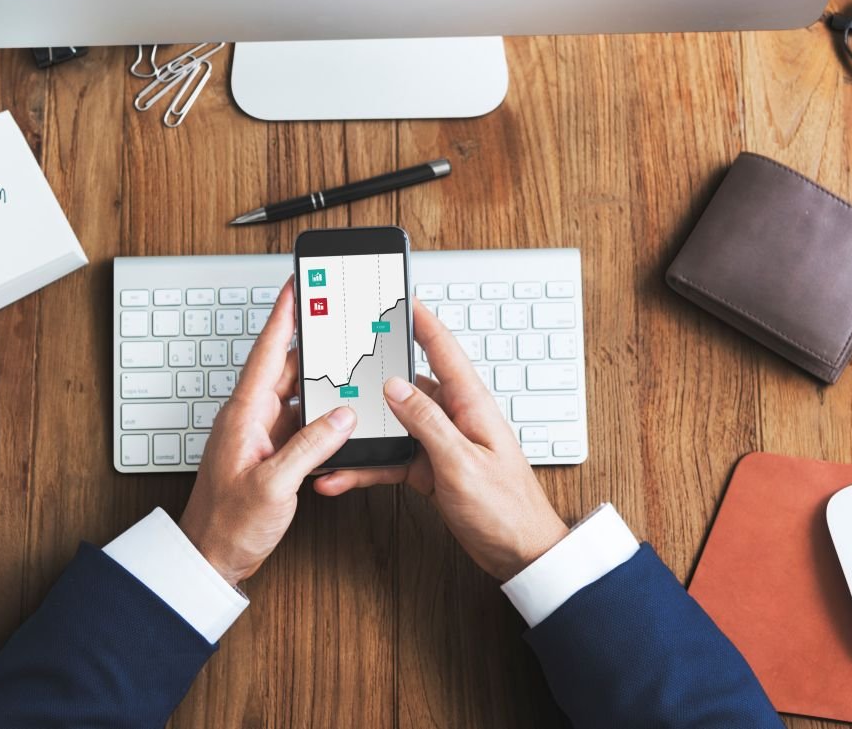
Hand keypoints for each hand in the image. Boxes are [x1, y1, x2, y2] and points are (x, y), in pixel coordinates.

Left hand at [179, 280, 356, 585]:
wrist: (209, 559)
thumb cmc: (227, 525)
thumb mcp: (273, 485)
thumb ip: (310, 447)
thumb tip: (341, 416)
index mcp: (243, 415)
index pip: (267, 352)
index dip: (283, 315)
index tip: (295, 284)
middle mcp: (250, 419)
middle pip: (286, 369)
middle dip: (313, 344)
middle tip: (337, 319)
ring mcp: (259, 436)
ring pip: (296, 396)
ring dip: (320, 383)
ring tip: (348, 364)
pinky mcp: (269, 454)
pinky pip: (299, 423)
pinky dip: (319, 416)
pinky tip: (339, 417)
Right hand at [313, 299, 567, 581]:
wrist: (520, 553)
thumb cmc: (506, 509)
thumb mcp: (462, 463)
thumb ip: (427, 422)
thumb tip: (395, 386)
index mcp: (470, 404)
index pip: (443, 349)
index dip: (420, 320)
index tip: (397, 297)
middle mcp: (454, 417)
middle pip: (407, 384)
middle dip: (373, 374)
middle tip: (342, 360)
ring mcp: (440, 442)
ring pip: (393, 424)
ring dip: (363, 431)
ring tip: (331, 429)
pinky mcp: (430, 468)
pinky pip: (392, 458)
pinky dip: (367, 466)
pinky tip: (343, 475)